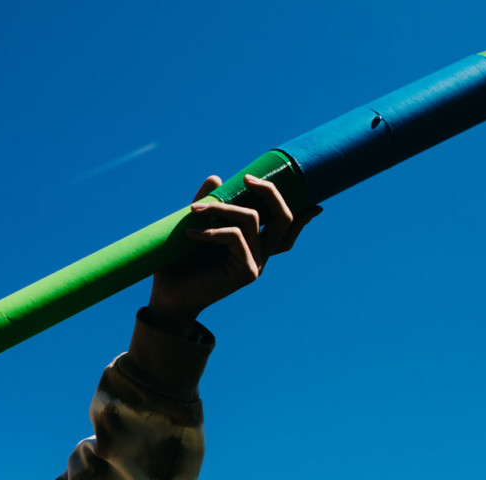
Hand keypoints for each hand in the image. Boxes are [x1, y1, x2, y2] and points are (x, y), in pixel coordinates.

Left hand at [147, 174, 321, 331]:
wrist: (170, 297)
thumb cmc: (180, 264)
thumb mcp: (194, 226)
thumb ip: (208, 203)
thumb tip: (217, 177)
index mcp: (254, 246)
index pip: (286, 230)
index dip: (303, 216)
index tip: (316, 204)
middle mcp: (260, 254)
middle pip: (284, 219)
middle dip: (270, 192)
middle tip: (247, 179)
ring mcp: (256, 264)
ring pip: (251, 219)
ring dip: (221, 208)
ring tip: (194, 210)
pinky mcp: (246, 272)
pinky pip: (235, 236)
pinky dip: (211, 230)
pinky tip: (190, 234)